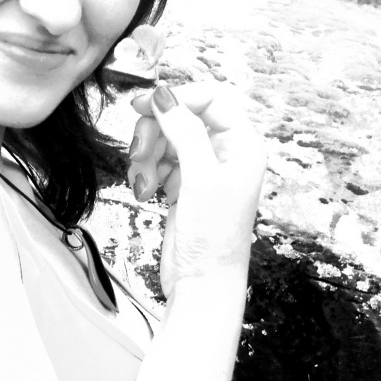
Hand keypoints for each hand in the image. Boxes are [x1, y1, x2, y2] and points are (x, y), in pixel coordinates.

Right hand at [127, 81, 265, 299]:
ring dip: (146, 155)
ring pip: (165, 139)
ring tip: (142, 182)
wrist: (201, 285)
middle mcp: (225, 153)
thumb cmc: (213, 238)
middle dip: (155, 132)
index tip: (144, 106)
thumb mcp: (200, 178)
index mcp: (243, 145)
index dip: (177, 99)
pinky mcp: (183, 186)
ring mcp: (203, 170)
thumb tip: (165, 95)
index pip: (211, 99)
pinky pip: (158, 162)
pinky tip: (145, 192)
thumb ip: (184, 131)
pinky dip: (146, 172)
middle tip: (137, 151)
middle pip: (182, 118)